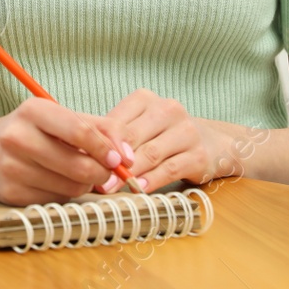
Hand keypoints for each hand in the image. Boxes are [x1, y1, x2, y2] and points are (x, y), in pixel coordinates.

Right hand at [0, 97, 132, 205]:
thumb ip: (99, 128)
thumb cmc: (30, 131)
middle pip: (79, 166)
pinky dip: (64, 194)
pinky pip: (55, 200)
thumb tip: (128, 155)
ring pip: (71, 187)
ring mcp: (11, 167)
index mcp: (33, 111)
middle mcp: (17, 137)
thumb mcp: (59, 117)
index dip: (107, 149)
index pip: (80, 132)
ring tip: (75, 173)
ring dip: (83, 185)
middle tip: (104, 171)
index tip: (121, 159)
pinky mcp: (9, 193)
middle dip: (101, 172)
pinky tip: (54, 182)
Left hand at [93, 88, 234, 192]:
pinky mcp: (199, 155)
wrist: (213, 142)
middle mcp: (168, 110)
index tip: (81, 158)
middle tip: (92, 177)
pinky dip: (152, 180)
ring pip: (150, 153)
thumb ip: (112, 135)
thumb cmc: (162, 135)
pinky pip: (170, 169)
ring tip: (110, 187)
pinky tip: (138, 189)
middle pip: (132, 137)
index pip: (116, 120)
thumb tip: (75, 150)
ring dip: (128, 173)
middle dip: (110, 159)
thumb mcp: (138, 126)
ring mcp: (186, 131)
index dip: (97, 141)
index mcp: (145, 99)